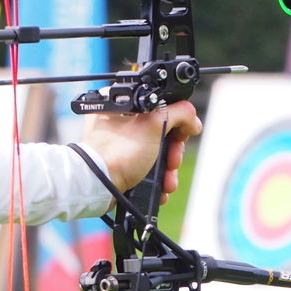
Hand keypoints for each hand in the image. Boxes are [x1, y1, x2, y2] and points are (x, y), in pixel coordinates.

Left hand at [80, 100, 201, 201]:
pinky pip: (145, 166)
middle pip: (161, 132)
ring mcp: (119, 143)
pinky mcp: (120, 162)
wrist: (97, 185)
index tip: (182, 134)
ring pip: (155, 152)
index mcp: (123, 104)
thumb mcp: (154, 124)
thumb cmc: (117, 152)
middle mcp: (119, 121)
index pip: (160, 106)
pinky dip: (155, 177)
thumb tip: (193, 119)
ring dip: (168, 169)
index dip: (177, 121)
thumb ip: (179, 114)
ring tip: (167, 180)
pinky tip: (160, 186)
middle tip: (173, 161)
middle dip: (173, 152)